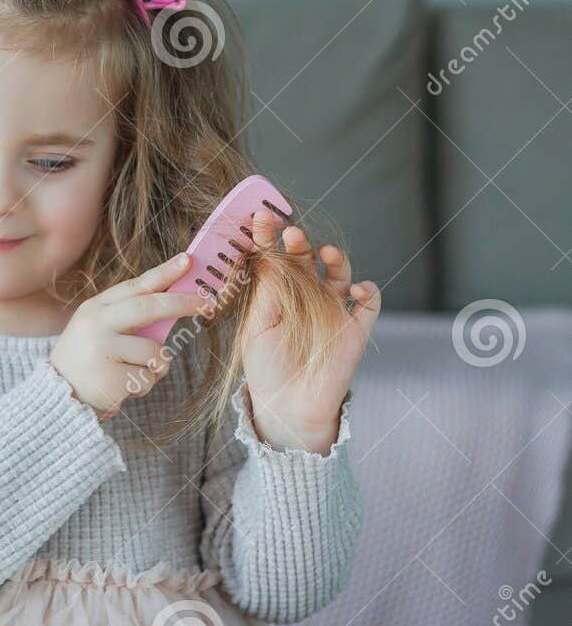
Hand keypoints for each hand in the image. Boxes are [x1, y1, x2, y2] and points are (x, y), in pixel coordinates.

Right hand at [50, 253, 213, 417]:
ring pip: (156, 352)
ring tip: (134, 373)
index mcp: (96, 308)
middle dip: (183, 303)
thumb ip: (130, 317)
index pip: (136, 285)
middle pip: (150, 307)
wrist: (57, 394)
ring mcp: (103, 350)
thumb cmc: (88, 358)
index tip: (188, 260)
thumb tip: (175, 303)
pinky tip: (124, 388)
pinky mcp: (111, 378)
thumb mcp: (100, 329)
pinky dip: (145, 385)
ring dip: (157, 366)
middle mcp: (97, 324)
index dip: (164, 272)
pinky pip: (149, 377)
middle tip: (208, 303)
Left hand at [241, 208, 381, 452]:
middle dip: (300, 242)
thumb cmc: (267, 368)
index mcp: (280, 292)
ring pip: (341, 273)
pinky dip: (367, 290)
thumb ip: (265, 293)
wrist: (289, 408)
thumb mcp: (256, 328)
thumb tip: (267, 255)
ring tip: (324, 252)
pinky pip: (370, 302)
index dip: (270, 236)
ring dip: (336, 259)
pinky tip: (355, 288)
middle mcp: (308, 295)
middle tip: (291, 233)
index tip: (262, 218)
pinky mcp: (356, 328)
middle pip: (308, 259)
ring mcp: (334, 309)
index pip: (276, 256)